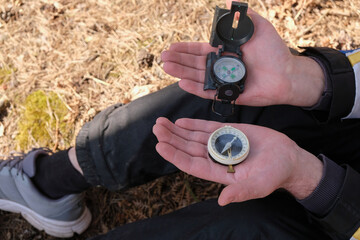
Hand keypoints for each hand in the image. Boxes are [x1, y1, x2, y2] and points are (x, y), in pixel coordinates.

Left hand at [153, 117, 322, 204]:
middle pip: (188, 148)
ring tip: (161, 122)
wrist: (287, 158)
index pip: (191, 164)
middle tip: (156, 128)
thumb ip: (241, 192)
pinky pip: (207, 127)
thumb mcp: (259, 186)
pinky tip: (180, 121)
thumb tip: (222, 201)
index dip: (175, 155)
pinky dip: (193, 124)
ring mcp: (221, 144)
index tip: (160, 145)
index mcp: (219, 172)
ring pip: (194, 137)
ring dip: (177, 130)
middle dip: (171, 139)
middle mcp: (216, 158)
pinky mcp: (229, 132)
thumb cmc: (275, 175)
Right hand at [161, 8, 324, 106]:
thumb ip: (242, 17)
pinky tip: (182, 83)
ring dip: (181, 72)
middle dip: (177, 60)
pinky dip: (195, 88)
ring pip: (197, 77)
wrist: (287, 74)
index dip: (185, 48)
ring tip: (166, 67)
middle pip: (194, 63)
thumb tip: (230, 0)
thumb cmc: (273, 50)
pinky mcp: (227, 95)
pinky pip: (208, 92)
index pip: (199, 50)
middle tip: (163, 58)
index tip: (171, 46)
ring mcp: (222, 81)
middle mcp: (219, 66)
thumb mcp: (258, 28)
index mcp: (223, 52)